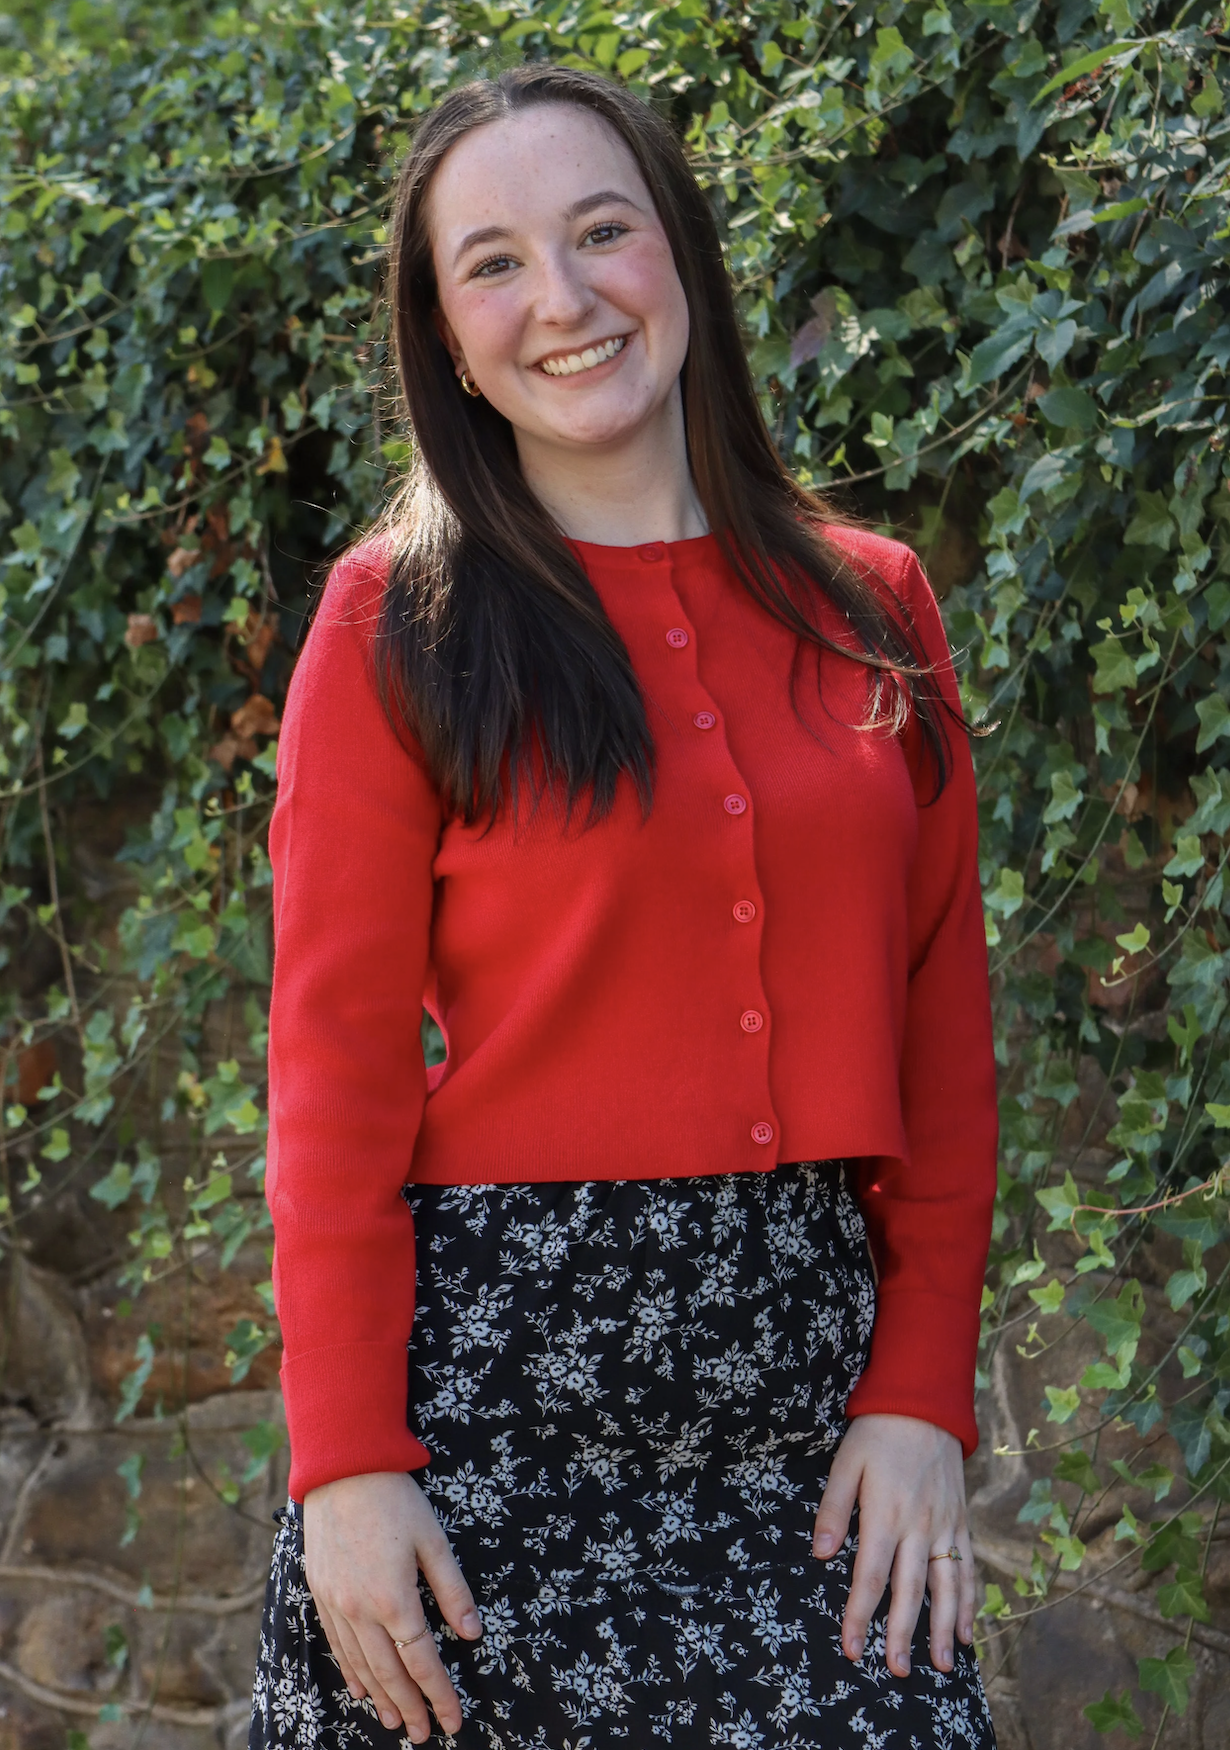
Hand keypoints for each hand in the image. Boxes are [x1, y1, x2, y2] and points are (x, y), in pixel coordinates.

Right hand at [303, 1470, 481, 1741]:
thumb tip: (472, 1634)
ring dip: (380, 1697)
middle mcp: (361, 1610)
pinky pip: (336, 1644)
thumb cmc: (395, 1499)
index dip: (439, 1693)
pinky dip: (350, 1671)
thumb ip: (452, 1590)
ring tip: (394, 1722)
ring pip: (361, 1664)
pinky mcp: (320, 1593)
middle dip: (409, 1706)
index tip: (453, 1720)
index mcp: (394, 1598)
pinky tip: (360, 1689)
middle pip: (390, 1672)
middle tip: (424, 1733)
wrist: (342, 1468)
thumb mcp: (433, 1539)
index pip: (422, 1661)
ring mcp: (337, 1603)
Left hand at [812, 1413, 973, 1679]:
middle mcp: (918, 1526)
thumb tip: (820, 1555)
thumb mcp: (845, 1463)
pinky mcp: (961, 1521)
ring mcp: (945, 1525)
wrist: (924, 1403)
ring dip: (942, 1628)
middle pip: (910, 1591)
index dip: (859, 1616)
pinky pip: (968, 1567)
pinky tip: (966, 1630)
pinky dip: (970, 1601)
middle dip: (902, 1635)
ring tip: (939, 1665)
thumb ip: (833, 1509)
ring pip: (946, 1586)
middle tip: (896, 1671)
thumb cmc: (877, 1433)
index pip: (870, 1576)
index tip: (852, 1649)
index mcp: (884, 1514)